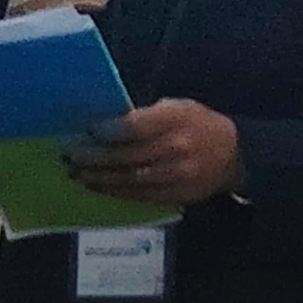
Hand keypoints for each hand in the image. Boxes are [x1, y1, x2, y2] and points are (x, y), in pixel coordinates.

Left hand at [63, 98, 245, 205]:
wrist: (233, 156)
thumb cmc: (198, 123)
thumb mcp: (177, 107)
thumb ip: (145, 115)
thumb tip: (106, 124)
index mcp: (177, 120)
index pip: (136, 128)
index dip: (109, 131)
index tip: (87, 130)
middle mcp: (176, 150)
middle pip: (127, 157)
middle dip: (94, 158)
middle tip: (70, 156)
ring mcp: (176, 177)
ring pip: (129, 180)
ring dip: (98, 178)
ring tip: (76, 173)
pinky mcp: (174, 196)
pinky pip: (138, 196)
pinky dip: (114, 191)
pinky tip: (96, 186)